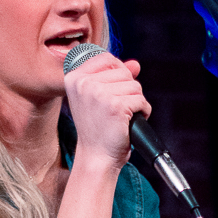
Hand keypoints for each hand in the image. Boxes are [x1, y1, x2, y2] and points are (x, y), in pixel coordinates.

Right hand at [63, 51, 149, 168]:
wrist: (96, 158)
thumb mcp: (99, 98)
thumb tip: (135, 64)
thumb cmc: (97, 130)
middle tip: (118, 110)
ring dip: (136, 102)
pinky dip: (143, 111)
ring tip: (123, 117)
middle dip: (128, 91)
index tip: (115, 91)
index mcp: (75, 78)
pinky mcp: (115, 106)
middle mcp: (84, 83)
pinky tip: (130, 122)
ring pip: (135, 86)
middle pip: (123, 72)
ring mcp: (99, 93)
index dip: (118, 72)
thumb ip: (115, 77)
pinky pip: (141, 100)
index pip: (106, 59)